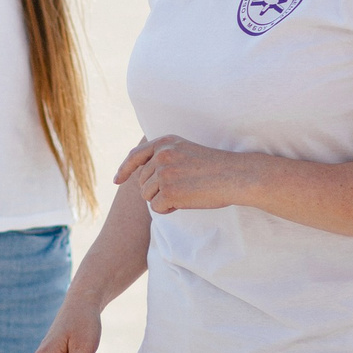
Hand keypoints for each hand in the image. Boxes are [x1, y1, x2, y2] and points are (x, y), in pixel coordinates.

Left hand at [115, 135, 253, 213]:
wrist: (235, 176)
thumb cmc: (215, 167)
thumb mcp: (185, 151)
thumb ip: (164, 157)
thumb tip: (143, 177)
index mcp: (165, 143)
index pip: (135, 156)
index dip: (124, 169)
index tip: (118, 180)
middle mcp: (161, 155)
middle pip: (142, 182)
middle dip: (156, 190)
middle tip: (181, 189)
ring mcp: (164, 173)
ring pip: (147, 196)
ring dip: (163, 200)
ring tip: (185, 194)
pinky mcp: (169, 191)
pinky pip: (157, 207)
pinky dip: (168, 209)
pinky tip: (185, 202)